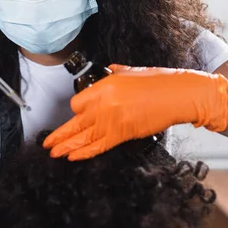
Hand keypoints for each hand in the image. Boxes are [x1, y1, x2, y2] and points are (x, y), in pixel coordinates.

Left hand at [44, 65, 227, 160]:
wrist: (178, 95)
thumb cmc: (160, 81)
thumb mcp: (132, 71)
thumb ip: (115, 74)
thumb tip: (109, 72)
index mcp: (104, 86)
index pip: (78, 103)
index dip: (76, 109)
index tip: (77, 114)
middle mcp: (104, 104)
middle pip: (75, 122)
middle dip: (60, 135)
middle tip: (48, 143)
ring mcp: (112, 121)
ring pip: (82, 137)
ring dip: (66, 147)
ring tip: (54, 153)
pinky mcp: (122, 134)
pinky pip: (97, 146)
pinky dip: (83, 153)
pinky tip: (72, 157)